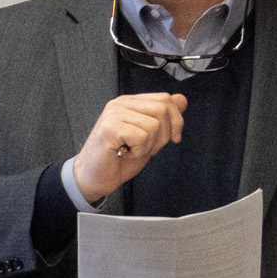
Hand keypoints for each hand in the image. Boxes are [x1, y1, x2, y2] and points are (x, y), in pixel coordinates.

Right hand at [72, 93, 188, 203]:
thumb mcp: (149, 137)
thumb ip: (164, 118)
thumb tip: (182, 100)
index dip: (176, 120)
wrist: (94, 178)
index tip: (174, 138)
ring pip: (154, 124)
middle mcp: (120, 104)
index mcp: (130, 103)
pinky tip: (125, 153)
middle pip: (162, 108)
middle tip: (147, 148)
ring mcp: (114, 114)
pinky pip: (142, 136)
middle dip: (164, 135)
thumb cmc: (118, 159)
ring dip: (149, 145)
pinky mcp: (110, 128)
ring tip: (132, 150)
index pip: (165, 99)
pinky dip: (139, 151)